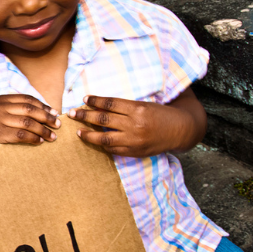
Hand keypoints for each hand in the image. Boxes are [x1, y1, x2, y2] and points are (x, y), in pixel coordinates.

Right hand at [0, 94, 60, 156]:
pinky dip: (34, 138)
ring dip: (43, 130)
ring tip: (52, 136)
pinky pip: (21, 135)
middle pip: (29, 109)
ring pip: (27, 123)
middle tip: (58, 125)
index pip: (27, 99)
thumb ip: (22, 111)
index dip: (43, 106)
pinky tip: (40, 141)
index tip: (55, 113)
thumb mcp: (6, 114)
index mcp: (2, 99)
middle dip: (47, 117)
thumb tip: (51, 112)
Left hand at [69, 90, 205, 156]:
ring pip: (104, 138)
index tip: (84, 99)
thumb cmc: (160, 114)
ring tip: (78, 131)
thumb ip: (123, 107)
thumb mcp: (144, 105)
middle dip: (85, 116)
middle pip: (103, 120)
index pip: (110, 103)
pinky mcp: (134, 152)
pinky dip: (102, 144)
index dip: (95, 101)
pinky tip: (93, 140)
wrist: (180, 130)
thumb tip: (98, 106)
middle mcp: (135, 125)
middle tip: (72, 113)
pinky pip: (113, 149)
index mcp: (137, 109)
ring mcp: (134, 140)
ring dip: (88, 134)